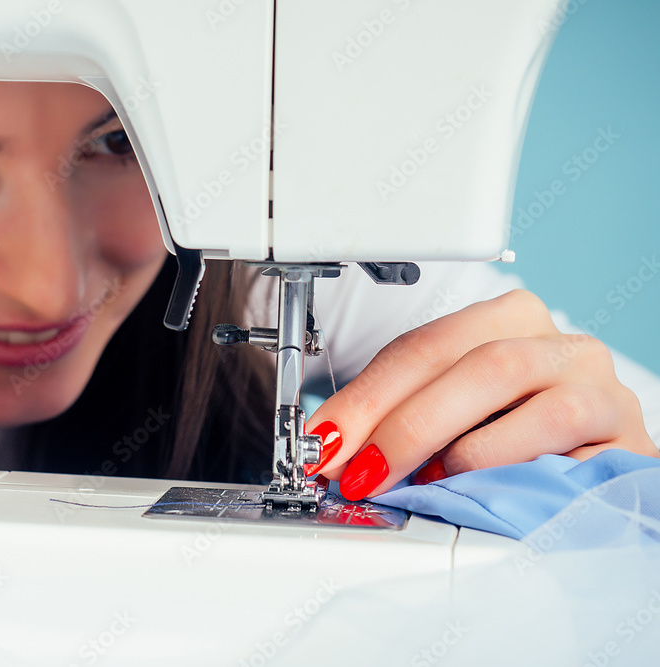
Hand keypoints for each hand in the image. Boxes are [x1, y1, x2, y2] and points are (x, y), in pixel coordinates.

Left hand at [304, 289, 657, 500]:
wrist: (603, 478)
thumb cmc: (522, 445)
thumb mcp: (454, 421)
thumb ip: (400, 422)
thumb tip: (334, 449)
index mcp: (505, 324)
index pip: (420, 348)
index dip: (365, 396)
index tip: (324, 441)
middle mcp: (554, 342)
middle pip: (464, 360)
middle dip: (398, 421)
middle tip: (357, 473)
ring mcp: (595, 382)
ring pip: (514, 384)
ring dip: (449, 439)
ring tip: (414, 480)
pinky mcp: (623, 432)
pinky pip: (561, 432)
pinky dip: (506, 458)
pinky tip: (473, 482)